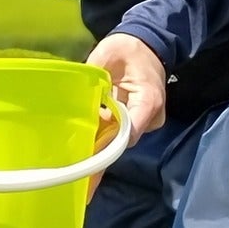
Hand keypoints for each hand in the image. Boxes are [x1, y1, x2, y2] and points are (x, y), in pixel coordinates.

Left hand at [85, 33, 167, 200]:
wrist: (148, 44)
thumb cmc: (128, 48)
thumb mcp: (107, 55)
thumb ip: (94, 77)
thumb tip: (78, 99)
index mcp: (147, 100)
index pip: (129, 131)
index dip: (107, 147)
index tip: (89, 165)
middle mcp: (151, 116)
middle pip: (123, 141)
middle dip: (100, 158)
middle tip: (80, 183)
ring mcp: (147, 120)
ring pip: (120, 139)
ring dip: (100, 148)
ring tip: (77, 169)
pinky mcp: (140, 120)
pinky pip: (120, 133)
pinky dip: (104, 139)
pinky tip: (85, 150)